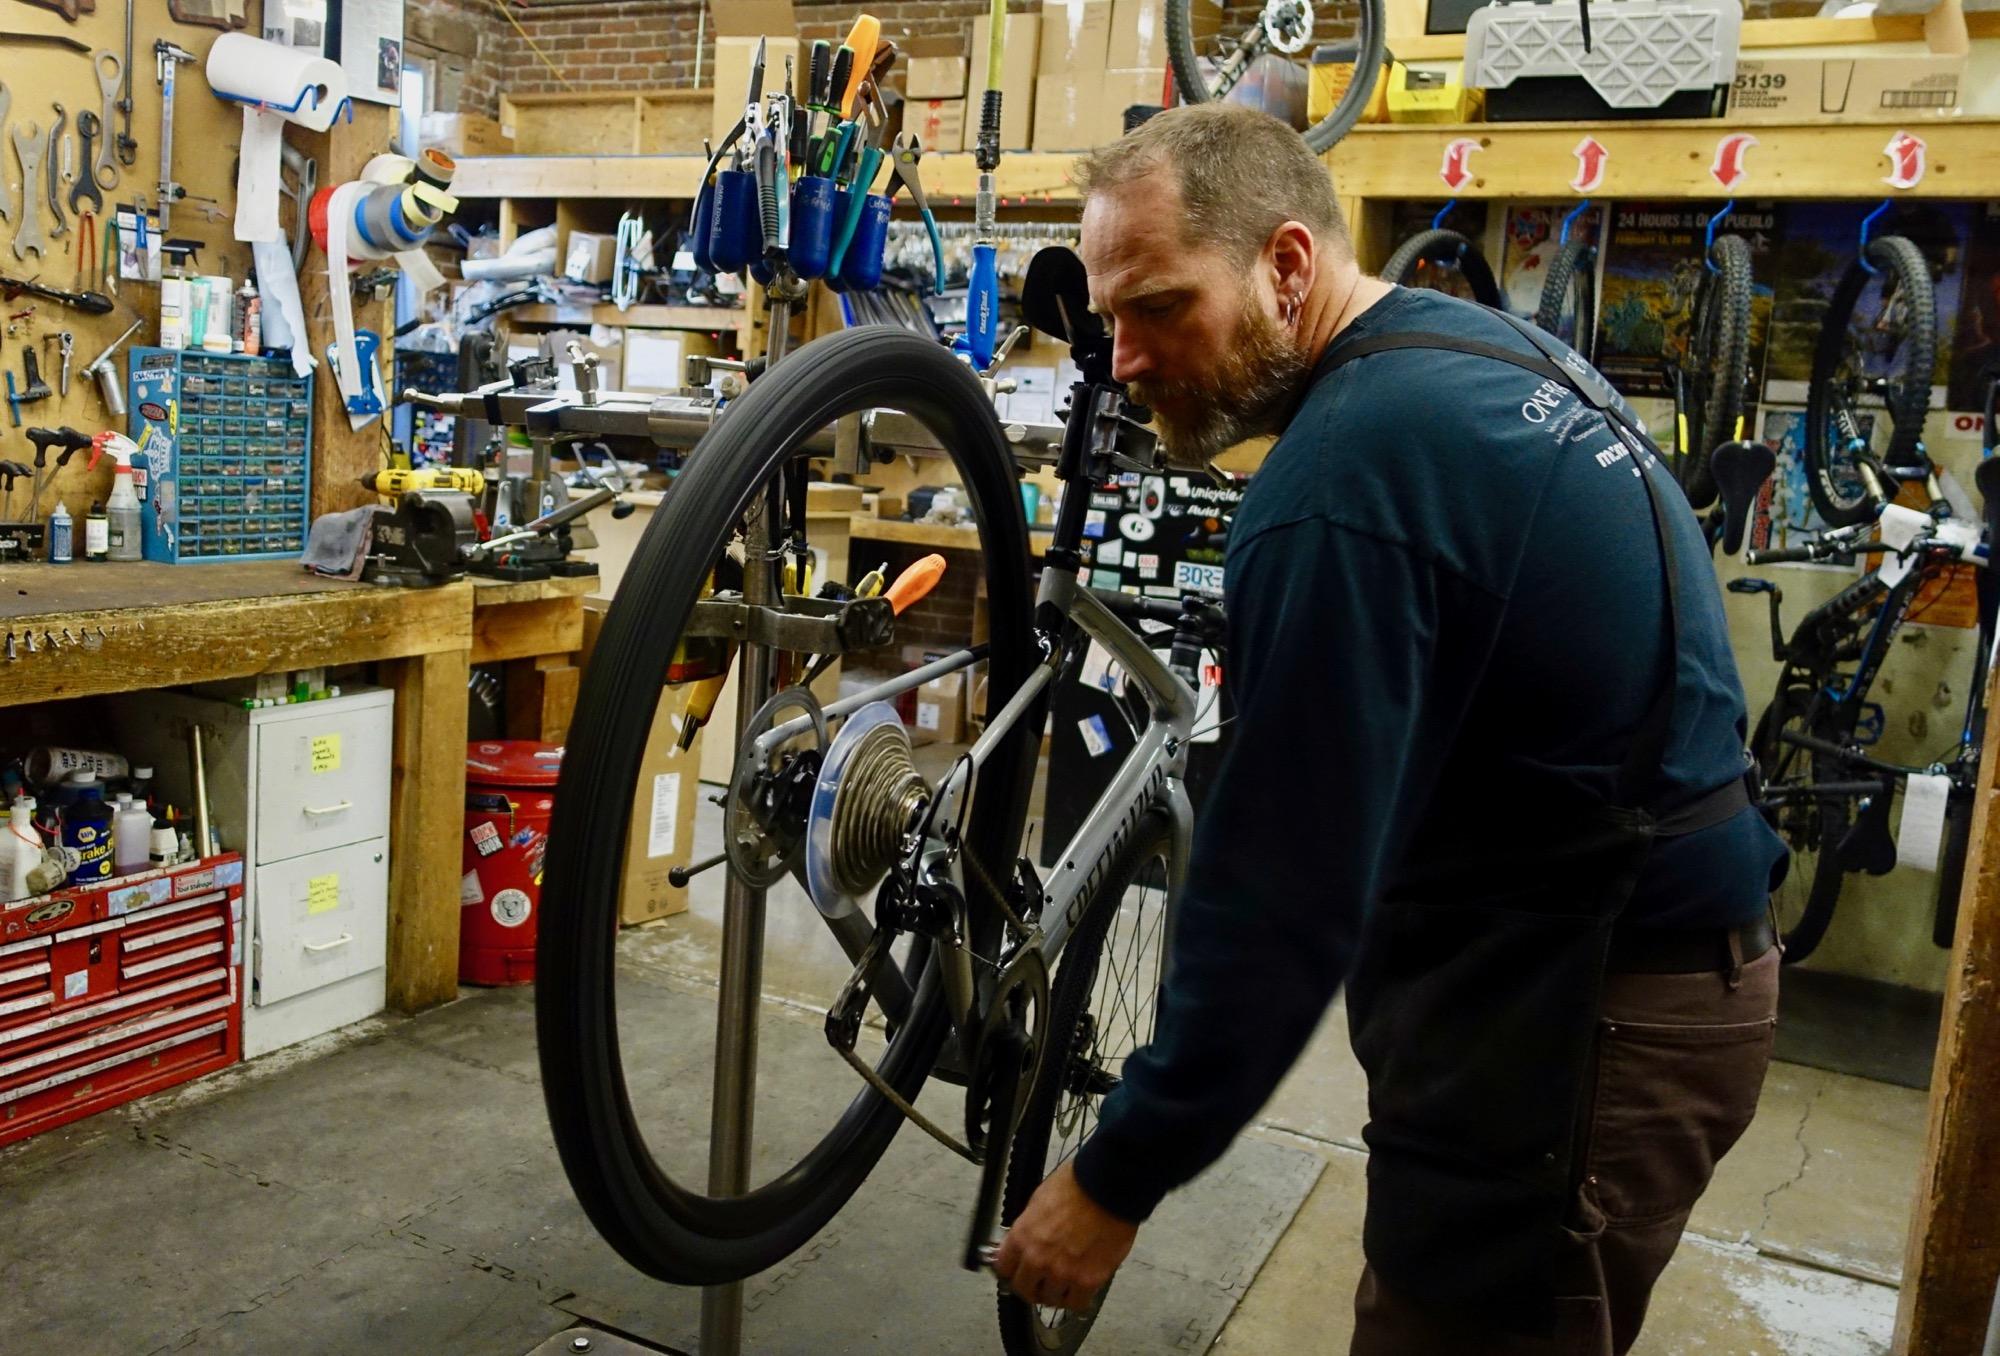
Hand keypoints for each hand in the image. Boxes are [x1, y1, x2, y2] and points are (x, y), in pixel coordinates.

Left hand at [992, 1160, 1138, 1311]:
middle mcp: (1038, 1259)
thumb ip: (1028, 1229)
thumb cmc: (1077, 1185)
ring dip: (1056, 1292)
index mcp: (1022, 1237)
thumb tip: (1025, 1242)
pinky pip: (1077, 1303)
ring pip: (1051, 1299)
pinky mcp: (1088, 1280)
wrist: (1107, 1186)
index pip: (1004, 1268)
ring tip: (1064, 1283)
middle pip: (1025, 1290)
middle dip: (1032, 1286)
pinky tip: (1081, 1288)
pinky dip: (1078, 1298)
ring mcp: (1062, 1272)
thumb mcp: (1038, 1201)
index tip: (1018, 1271)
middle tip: (1041, 1282)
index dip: (1012, 1270)